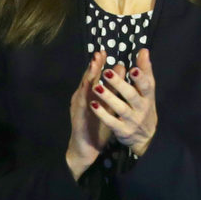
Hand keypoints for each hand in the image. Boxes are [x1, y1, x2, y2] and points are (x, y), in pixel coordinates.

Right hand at [66, 51, 112, 179]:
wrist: (86, 147)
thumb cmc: (98, 126)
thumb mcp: (108, 107)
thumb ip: (114, 90)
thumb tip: (122, 70)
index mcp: (92, 95)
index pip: (96, 77)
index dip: (99, 64)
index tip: (104, 52)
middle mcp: (83, 98)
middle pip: (88, 79)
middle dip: (93, 66)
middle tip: (99, 54)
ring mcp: (79, 108)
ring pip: (84, 90)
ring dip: (88, 77)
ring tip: (93, 66)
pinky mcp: (78, 118)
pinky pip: (82, 107)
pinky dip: (85, 97)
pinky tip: (89, 89)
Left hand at [90, 48, 156, 155]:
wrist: (145, 137)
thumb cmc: (143, 106)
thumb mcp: (147, 91)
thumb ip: (144, 71)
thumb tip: (143, 50)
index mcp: (148, 96)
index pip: (147, 86)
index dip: (140, 78)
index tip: (132, 68)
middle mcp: (142, 108)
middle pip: (131, 95)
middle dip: (119, 84)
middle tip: (106, 71)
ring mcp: (132, 120)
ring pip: (120, 108)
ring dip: (108, 97)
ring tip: (96, 86)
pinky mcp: (122, 131)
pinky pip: (111, 122)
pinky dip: (102, 113)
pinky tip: (93, 104)